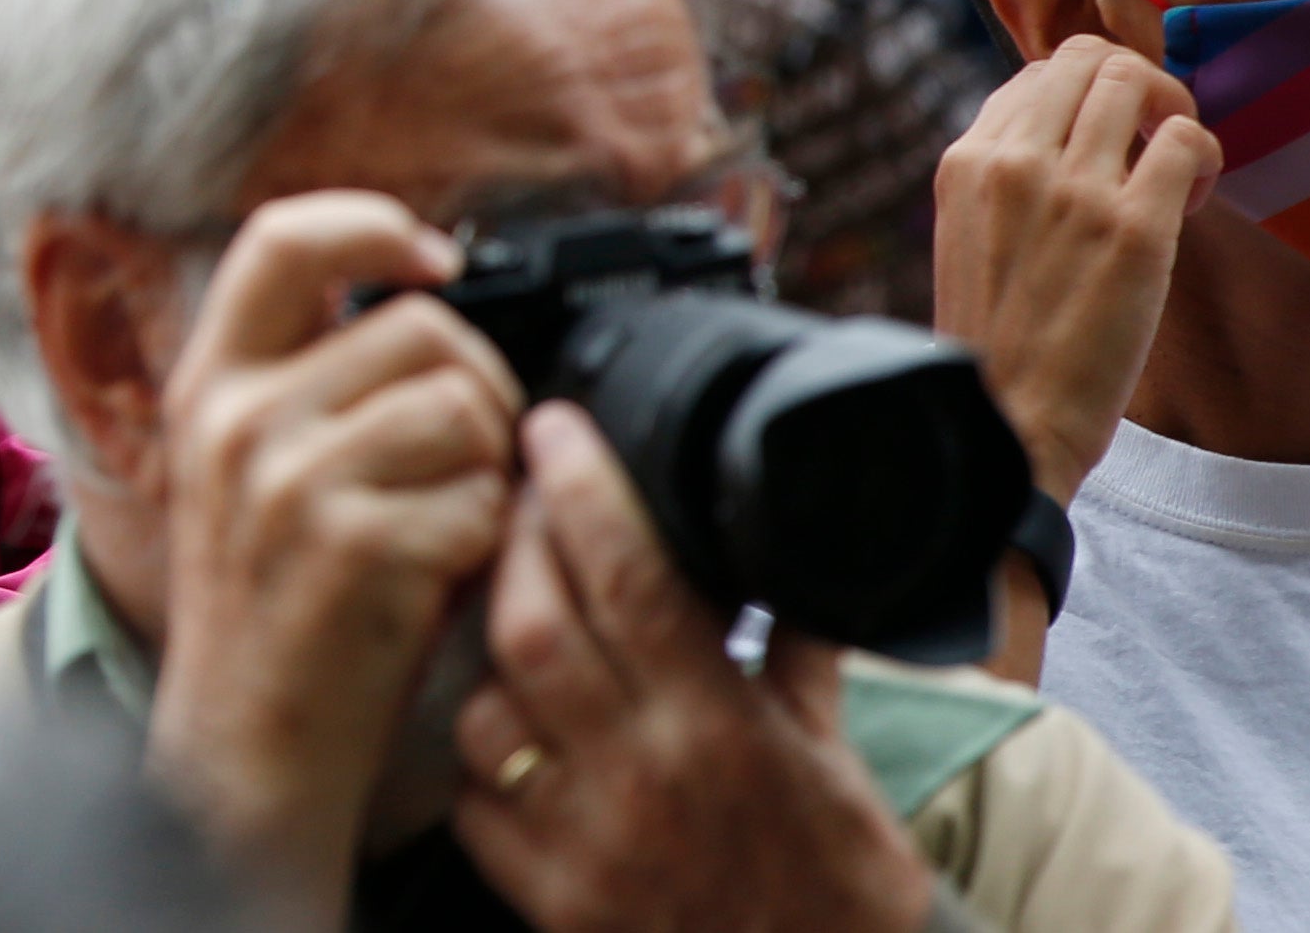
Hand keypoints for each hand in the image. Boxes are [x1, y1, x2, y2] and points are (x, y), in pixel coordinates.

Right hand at [141, 191, 522, 893]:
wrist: (248, 751)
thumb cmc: (277, 614)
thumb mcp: (252, 472)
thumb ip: (310, 382)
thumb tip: (423, 296)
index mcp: (210, 384)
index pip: (282, 239)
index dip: (371, 226)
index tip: (431, 258)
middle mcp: (239, 417)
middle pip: (421, 327)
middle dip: (478, 388)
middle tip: (464, 464)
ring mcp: (291, 479)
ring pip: (466, 405)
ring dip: (492, 469)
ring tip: (452, 525)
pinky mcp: (354, 544)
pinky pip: (481, 496)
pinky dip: (492, 541)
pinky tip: (448, 579)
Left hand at [449, 407, 936, 932]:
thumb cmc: (837, 889)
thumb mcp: (836, 759)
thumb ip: (798, 652)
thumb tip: (786, 563)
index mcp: (722, 729)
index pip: (631, 578)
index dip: (580, 487)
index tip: (553, 425)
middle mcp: (644, 779)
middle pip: (532, 623)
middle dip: (512, 542)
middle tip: (514, 497)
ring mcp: (586, 845)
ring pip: (485, 709)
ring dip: (484, 655)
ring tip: (506, 619)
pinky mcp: (548, 902)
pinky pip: (472, 801)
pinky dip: (478, 757)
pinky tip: (506, 731)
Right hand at [934, 37, 1212, 503]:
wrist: (1009, 420)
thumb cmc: (997, 340)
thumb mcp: (970, 235)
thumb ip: (1005, 177)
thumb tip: (1065, 130)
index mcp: (966, 160)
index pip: (1038, 73)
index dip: (1086, 97)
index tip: (1105, 147)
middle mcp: (1016, 160)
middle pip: (1089, 59)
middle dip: (1134, 85)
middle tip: (1152, 141)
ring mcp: (1075, 191)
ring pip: (1137, 82)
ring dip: (1170, 110)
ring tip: (1175, 168)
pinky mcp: (1136, 230)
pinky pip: (1185, 141)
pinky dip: (1201, 152)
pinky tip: (1192, 199)